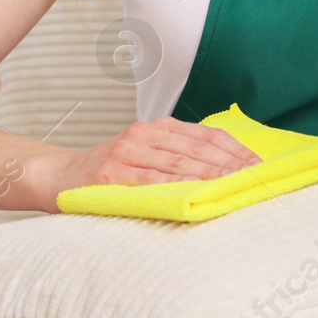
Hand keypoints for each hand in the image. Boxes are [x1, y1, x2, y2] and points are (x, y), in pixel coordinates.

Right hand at [56, 116, 262, 194]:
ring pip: (178, 161)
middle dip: (230, 163)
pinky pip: (149, 179)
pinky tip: (193, 190)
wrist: (60, 176)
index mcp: (158, 127)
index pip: (207, 135)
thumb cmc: (110, 171)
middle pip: (198, 147)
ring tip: (233, 184)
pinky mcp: (112, 172)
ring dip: (209, 174)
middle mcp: (145, 133)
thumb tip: (225, 171)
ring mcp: (127, 151)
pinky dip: (174, 184)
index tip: (258, 165)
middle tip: (254, 177)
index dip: (235, 150)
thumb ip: (177, 157)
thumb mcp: (146, 155)